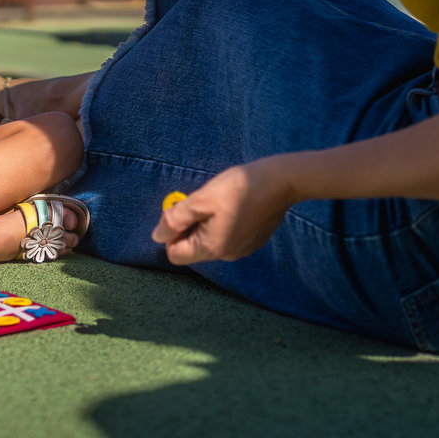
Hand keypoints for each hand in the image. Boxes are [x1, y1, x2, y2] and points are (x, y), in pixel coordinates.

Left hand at [152, 160, 295, 265]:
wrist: (281, 181)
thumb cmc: (239, 187)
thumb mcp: (201, 199)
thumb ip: (175, 219)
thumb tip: (157, 237)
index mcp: (212, 249)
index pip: (175, 255)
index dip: (171, 233)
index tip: (182, 211)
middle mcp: (227, 256)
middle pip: (193, 248)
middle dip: (190, 226)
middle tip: (202, 201)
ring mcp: (242, 249)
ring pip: (210, 241)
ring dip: (206, 223)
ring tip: (220, 201)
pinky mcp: (253, 240)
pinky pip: (227, 237)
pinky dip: (223, 223)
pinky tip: (234, 204)